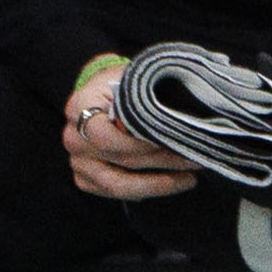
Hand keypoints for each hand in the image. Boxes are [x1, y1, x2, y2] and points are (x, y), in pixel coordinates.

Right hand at [65, 56, 200, 201]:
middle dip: (164, 161)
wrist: (105, 93)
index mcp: (80, 107)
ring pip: (118, 185)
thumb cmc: (125, 84)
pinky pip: (115, 192)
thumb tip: (182, 116)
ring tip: (188, 178)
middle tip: (197, 158)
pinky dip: (145, 191)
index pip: (107, 134)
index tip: (175, 141)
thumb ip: (150, 94)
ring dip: (158, 184)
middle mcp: (73, 137)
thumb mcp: (135, 79)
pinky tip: (168, 183)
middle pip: (121, 159)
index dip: (142, 143)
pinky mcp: (85, 178)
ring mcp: (77, 161)